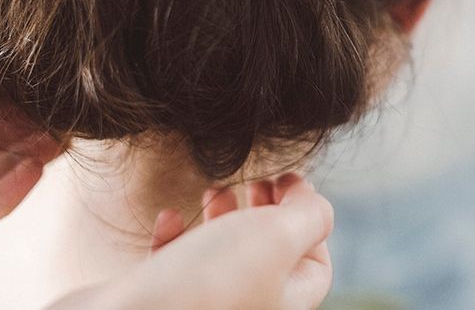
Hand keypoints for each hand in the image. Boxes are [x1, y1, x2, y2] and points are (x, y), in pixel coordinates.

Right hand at [48, 174, 333, 309]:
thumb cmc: (206, 283)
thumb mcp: (277, 239)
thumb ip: (310, 217)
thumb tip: (314, 201)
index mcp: (282, 304)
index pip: (315, 265)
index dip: (308, 218)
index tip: (285, 178)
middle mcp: (245, 309)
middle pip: (269, 258)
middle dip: (265, 211)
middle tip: (254, 181)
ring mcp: (201, 306)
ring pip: (223, 256)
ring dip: (222, 217)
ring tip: (215, 191)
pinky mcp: (158, 299)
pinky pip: (175, 264)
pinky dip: (176, 235)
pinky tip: (169, 217)